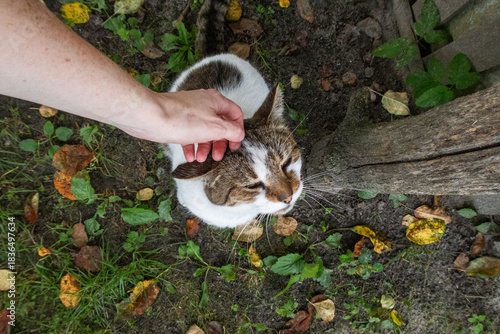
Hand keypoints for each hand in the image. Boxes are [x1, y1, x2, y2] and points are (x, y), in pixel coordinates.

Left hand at [120, 89, 244, 161]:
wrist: (151, 117)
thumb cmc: (181, 120)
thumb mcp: (215, 128)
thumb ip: (232, 131)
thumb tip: (239, 134)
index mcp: (216, 101)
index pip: (235, 114)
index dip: (238, 131)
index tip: (234, 145)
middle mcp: (204, 103)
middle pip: (220, 124)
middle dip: (219, 143)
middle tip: (218, 156)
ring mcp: (190, 111)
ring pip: (204, 130)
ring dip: (205, 147)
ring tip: (201, 158)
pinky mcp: (177, 119)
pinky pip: (189, 133)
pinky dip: (191, 145)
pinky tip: (189, 156)